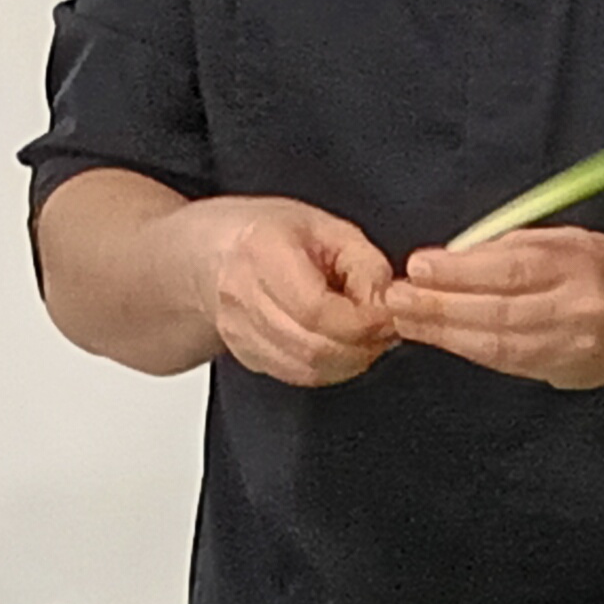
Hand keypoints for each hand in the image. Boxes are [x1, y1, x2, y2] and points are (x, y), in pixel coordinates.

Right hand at [189, 197, 397, 386]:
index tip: (389, 316)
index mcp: (262, 253)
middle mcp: (242, 296)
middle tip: (387, 330)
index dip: (361, 321)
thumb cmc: (271, 234)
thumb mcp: (327, 228)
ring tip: (367, 336)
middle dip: (362, 345)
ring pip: (307, 369)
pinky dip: (331, 369)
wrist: (214, 253)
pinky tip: (344, 347)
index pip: (316, 309)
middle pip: (313, 346)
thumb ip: (364, 263)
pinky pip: (297, 376)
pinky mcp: (245, 355)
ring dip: (350, 360)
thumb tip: (388, 302)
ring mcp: (238, 331)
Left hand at [387, 226, 603, 388]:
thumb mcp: (559, 239)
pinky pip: (508, 364)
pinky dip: (470, 351)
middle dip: (439, 307)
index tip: (418, 267)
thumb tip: (447, 261)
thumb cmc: (596, 266)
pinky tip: (443, 340)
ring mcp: (572, 347)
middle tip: (397, 300)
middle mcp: (578, 309)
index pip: (509, 271)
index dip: (458, 272)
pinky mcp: (566, 373)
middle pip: (498, 313)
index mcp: (577, 264)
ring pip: (498, 346)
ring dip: (446, 334)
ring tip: (408, 321)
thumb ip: (507, 249)